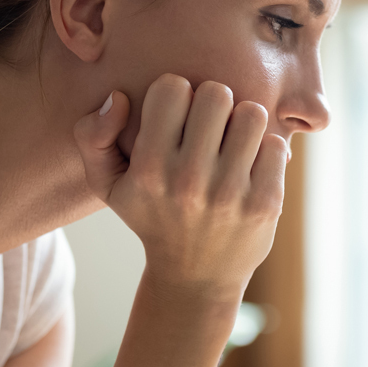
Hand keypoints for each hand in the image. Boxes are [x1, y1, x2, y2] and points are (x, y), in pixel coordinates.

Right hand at [73, 74, 287, 298]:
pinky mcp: (265, 204)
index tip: (178, 117)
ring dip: (244, 123)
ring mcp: (229, 194)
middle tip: (210, 126)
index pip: (172, 88)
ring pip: (252, 113)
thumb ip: (92, 136)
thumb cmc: (151, 216)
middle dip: (214, 103)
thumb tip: (119, 97)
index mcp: (148, 169)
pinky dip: (266, 150)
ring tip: (233, 142)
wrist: (196, 278)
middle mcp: (188, 181)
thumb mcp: (107, 184)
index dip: (177, 95)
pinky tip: (250, 167)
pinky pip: (276, 145)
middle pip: (217, 94)